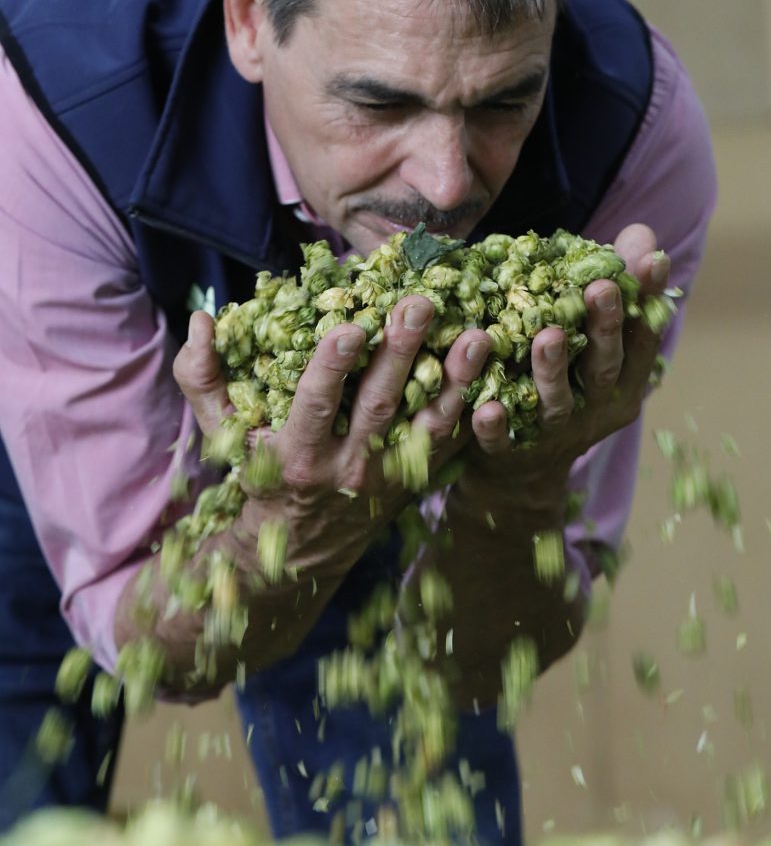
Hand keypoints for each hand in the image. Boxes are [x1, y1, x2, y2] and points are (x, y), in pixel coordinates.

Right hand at [173, 295, 490, 579]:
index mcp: (297, 455)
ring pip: (428, 426)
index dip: (332, 368)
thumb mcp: (220, 429)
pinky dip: (474, 407)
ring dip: (456, 380)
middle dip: (402, 354)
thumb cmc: (259, 469)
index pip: (315, 406)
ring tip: (477, 335)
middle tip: (421, 304)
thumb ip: (202, 374)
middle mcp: (348, 468)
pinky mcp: (417, 476)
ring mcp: (390, 475)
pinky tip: (494, 368)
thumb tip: (203, 319)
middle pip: (380, 407)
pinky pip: (451, 442)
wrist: (303, 541)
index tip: (350, 327)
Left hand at [467, 222, 669, 472]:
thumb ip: (612, 289)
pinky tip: (485, 408)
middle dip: (604, 329)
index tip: (651, 261)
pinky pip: (502, 441)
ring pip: (555, 403)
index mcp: (620, 381)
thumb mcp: (591, 340)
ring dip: (551, 370)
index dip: (648, 301)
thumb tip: (641, 235)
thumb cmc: (564, 383)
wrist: (521, 468)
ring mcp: (553, 433)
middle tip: (601, 288)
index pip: (640, 339)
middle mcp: (593, 408)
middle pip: (603, 370)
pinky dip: (495, 426)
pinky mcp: (510, 452)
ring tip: (546, 337)